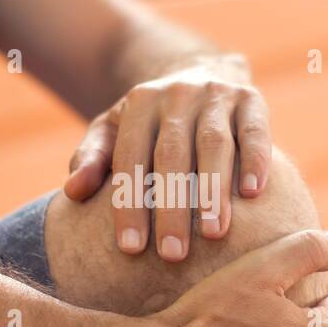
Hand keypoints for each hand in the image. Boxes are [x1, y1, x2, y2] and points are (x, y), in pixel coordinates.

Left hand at [62, 62, 270, 261]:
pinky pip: (255, 131)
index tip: (131, 249)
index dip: (129, 203)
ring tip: (213, 234)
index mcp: (139, 102)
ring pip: (214, 144)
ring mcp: (217, 94)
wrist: (198, 72)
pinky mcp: (251, 97)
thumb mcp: (114, 130)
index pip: (130, 158)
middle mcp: (177, 94)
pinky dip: (255, 161)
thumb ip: (91, 158)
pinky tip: (253, 194)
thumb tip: (72, 192)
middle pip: (172, 155)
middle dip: (171, 206)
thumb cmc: (151, 121)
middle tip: (172, 255)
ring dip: (213, 190)